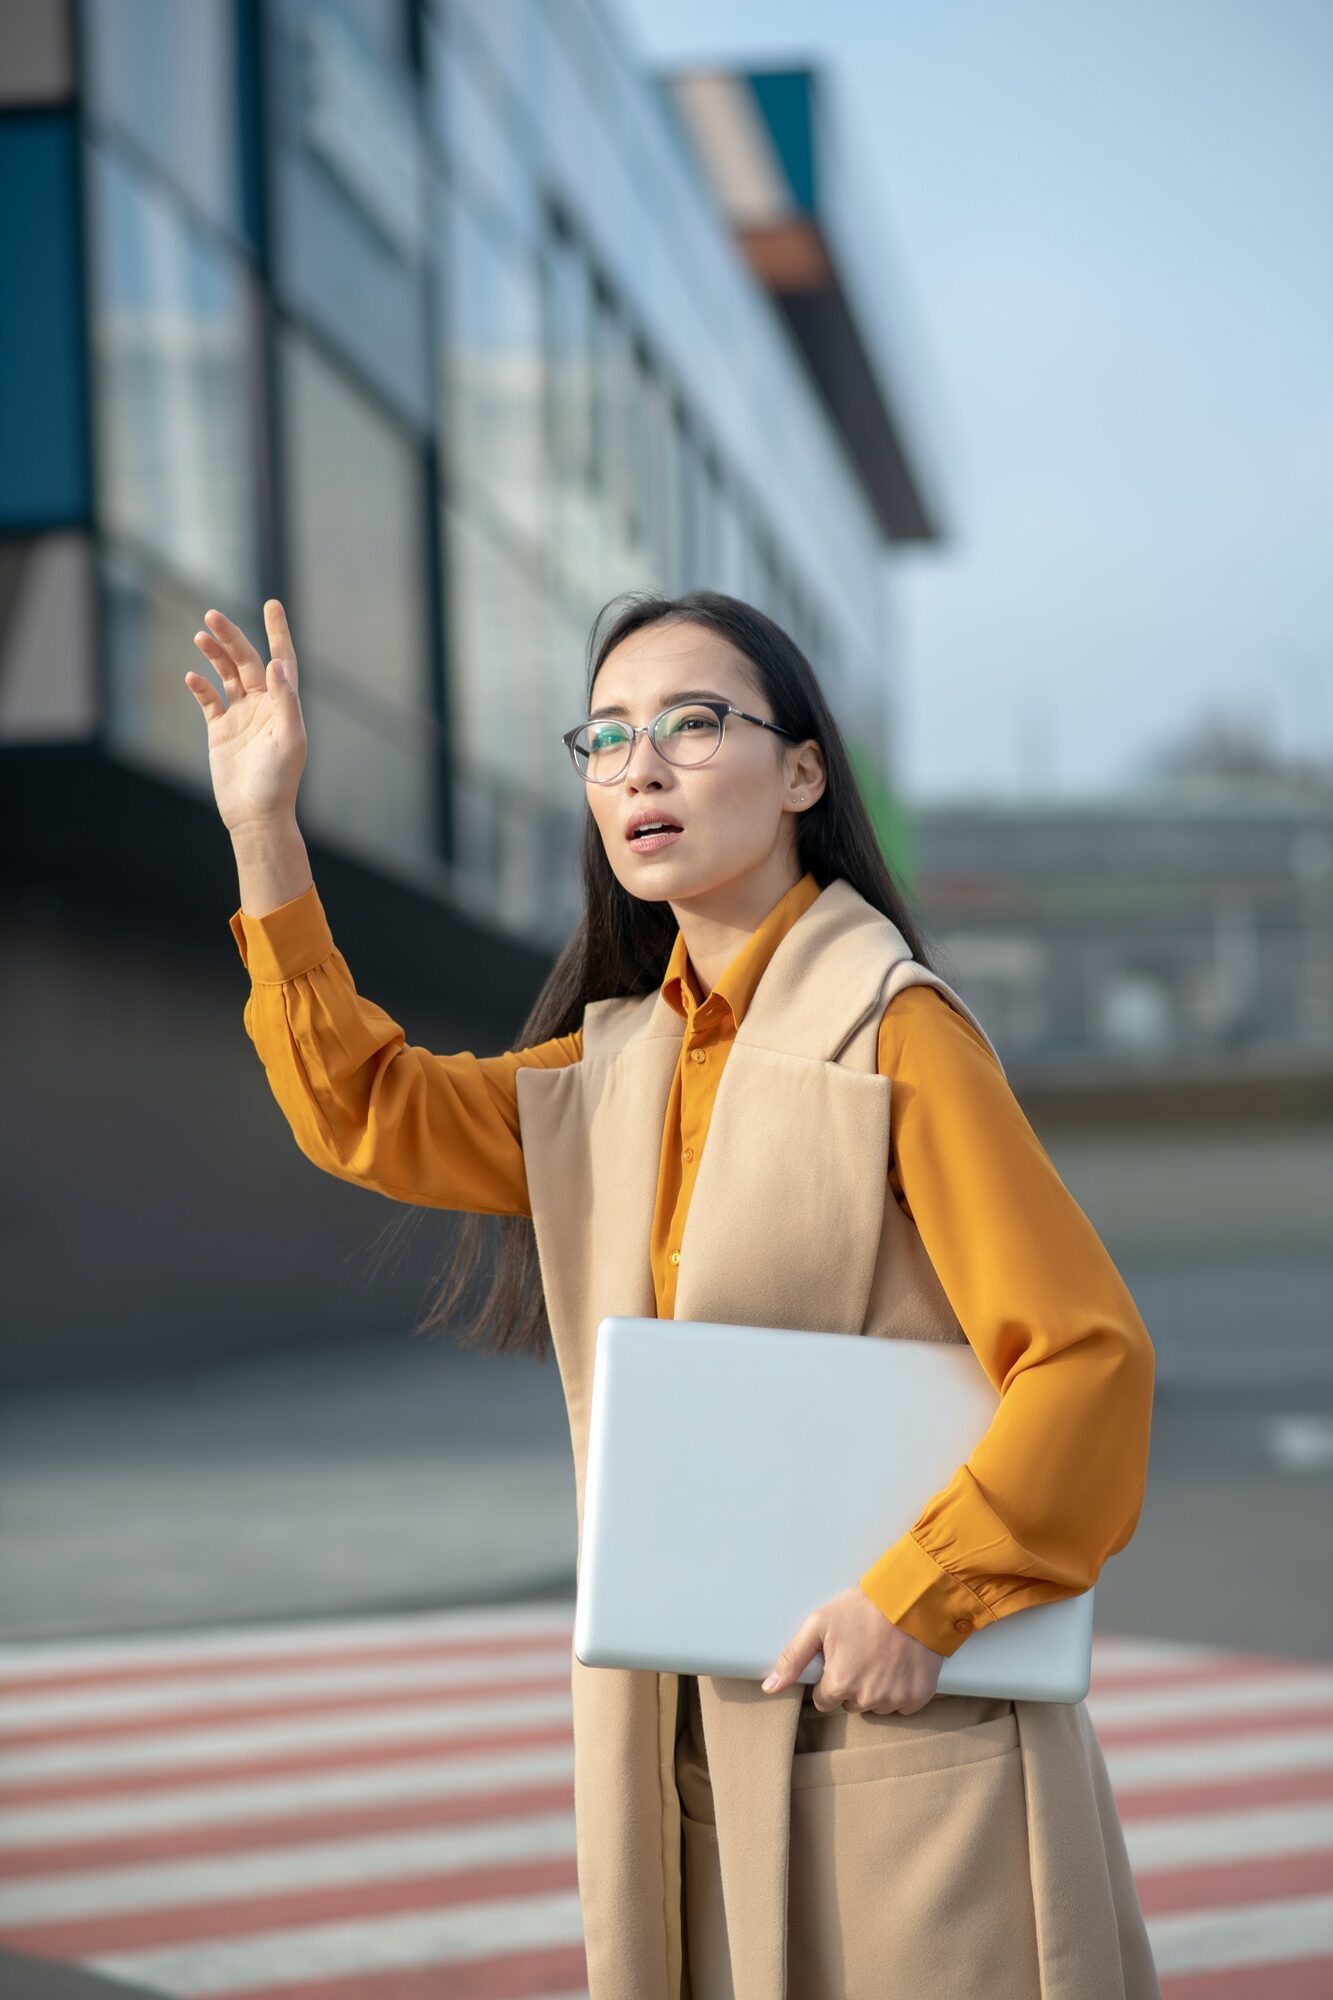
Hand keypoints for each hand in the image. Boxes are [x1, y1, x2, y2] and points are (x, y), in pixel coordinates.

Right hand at [185, 600, 307, 833]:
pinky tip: (192, 676)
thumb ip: (285, 701)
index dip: (278, 632)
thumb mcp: (289, 740)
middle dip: (232, 637)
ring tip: (200, 635)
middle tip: (213, 614)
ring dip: (215, 654)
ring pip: (227, 675)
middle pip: (247, 661)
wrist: (255, 815)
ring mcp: (241, 716)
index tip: (272, 604)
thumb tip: (276, 665)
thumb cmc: (278, 781)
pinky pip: (209, 700)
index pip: (282, 660)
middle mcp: (264, 706)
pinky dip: (200, 686)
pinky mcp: (220, 730)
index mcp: (284, 704)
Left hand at [761, 1585, 945, 1714]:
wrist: (911, 1599)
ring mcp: (894, 1700)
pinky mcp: (917, 1697)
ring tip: (882, 1655)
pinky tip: (900, 1665)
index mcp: (839, 1684)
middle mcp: (866, 1699)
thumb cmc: (862, 1608)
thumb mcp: (819, 1624)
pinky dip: (901, 1689)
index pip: (824, 1700)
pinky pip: (903, 1705)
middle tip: (862, 1653)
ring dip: (876, 1688)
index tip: (840, 1659)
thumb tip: (769, 1688)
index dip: (830, 1679)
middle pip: (850, 1703)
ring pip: (876, 1705)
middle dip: (853, 1684)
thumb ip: (792, 1659)